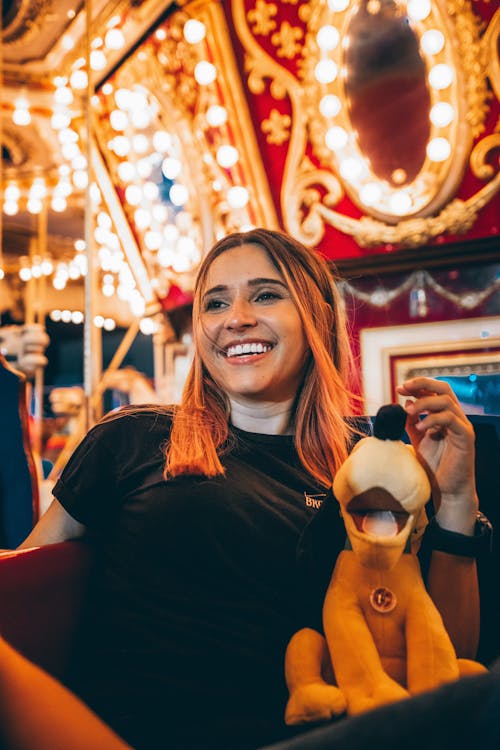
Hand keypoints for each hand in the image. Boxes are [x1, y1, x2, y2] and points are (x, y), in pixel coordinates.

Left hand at [396, 377, 477, 533]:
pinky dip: (433, 419)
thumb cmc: (433, 466)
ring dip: (424, 402)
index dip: (417, 385)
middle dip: (422, 384)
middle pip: (444, 388)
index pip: (434, 390)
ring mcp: (462, 425)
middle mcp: (456, 417)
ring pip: (446, 401)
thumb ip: (411, 421)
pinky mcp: (466, 436)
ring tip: (409, 411)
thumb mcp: (417, 439)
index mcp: (444, 414)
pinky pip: (450, 419)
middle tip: (403, 388)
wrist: (445, 490)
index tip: (399, 388)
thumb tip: (405, 401)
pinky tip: (420, 427)